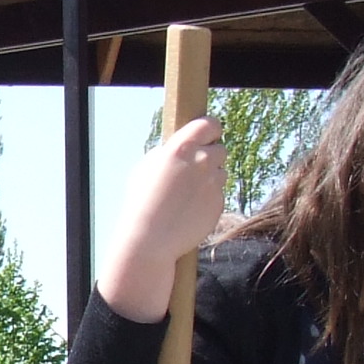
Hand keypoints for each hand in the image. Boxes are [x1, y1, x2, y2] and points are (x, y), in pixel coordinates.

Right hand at [98, 115, 224, 318]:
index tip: (208, 136)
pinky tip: (190, 209)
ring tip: (188, 194)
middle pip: (220, 149)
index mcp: (182, 147)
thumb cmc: (142, 201)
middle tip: (195, 171)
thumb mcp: (147, 167)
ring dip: (210, 179)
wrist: (150, 238)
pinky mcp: (219, 202)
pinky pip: (219, 194)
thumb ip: (168, 153)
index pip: (210, 124)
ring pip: (222, 173)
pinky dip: (209, 199)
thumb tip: (181, 148)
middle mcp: (202, 161)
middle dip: (210, 157)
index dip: (210, 130)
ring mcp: (214, 182)